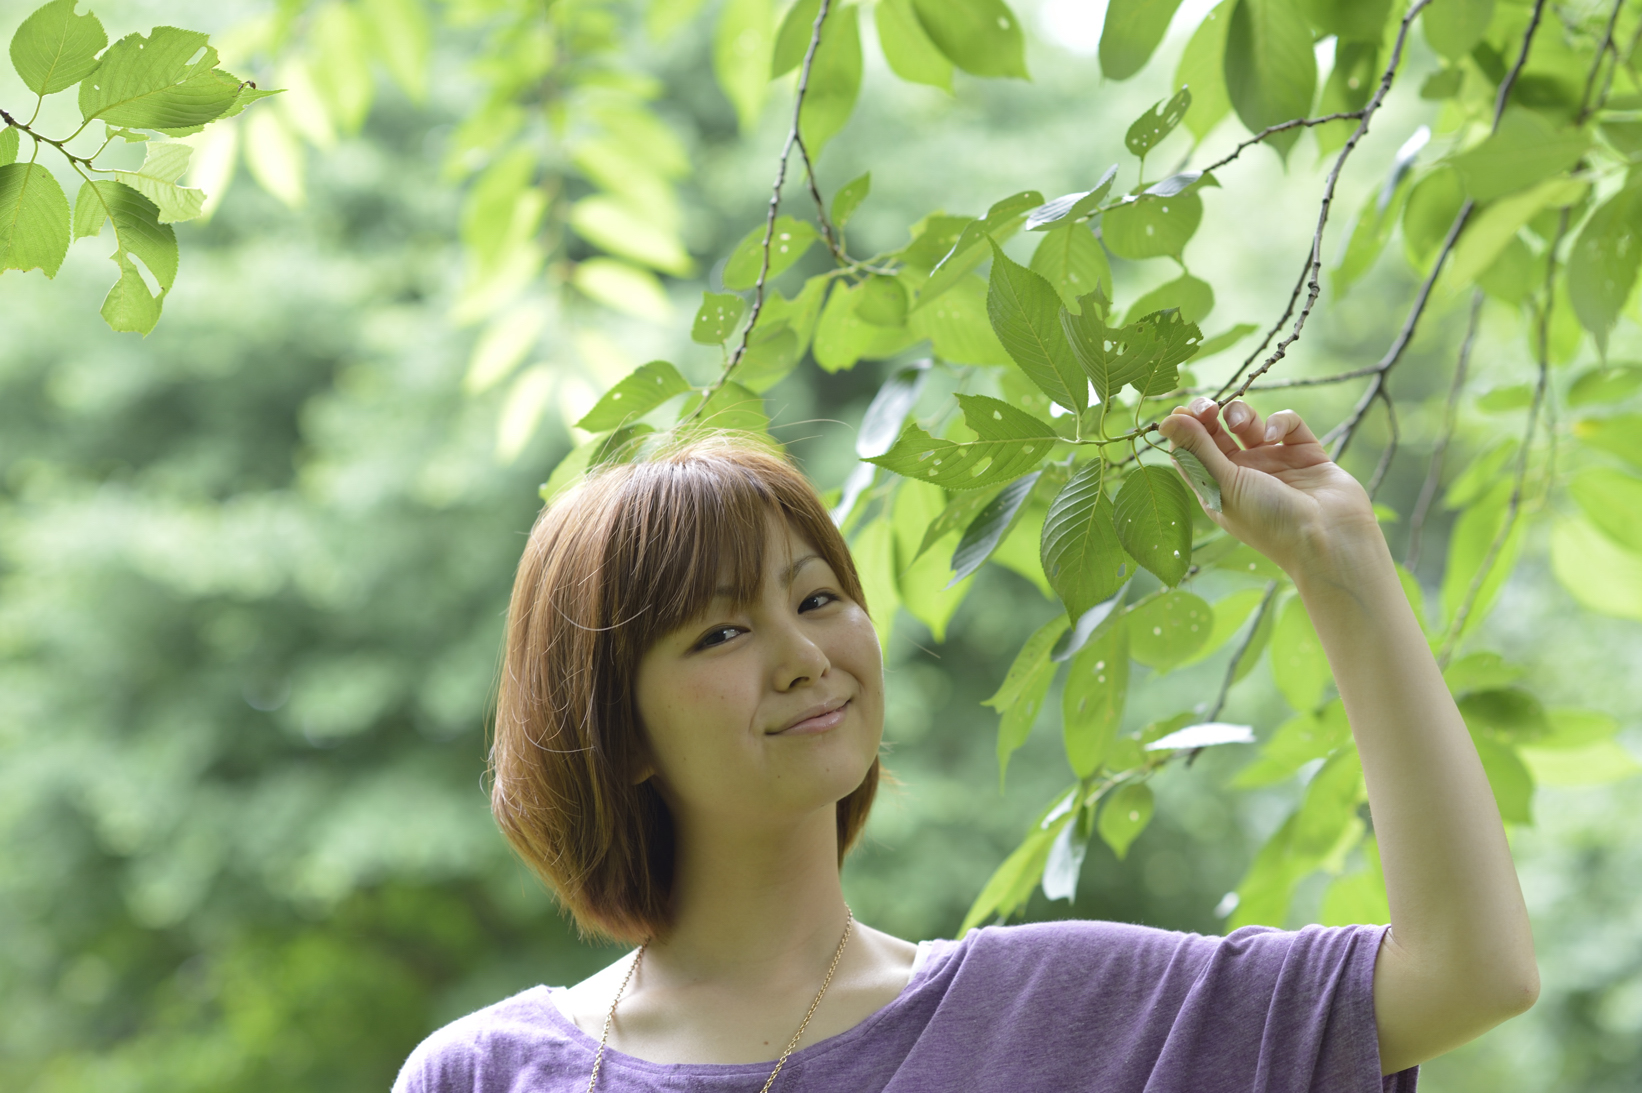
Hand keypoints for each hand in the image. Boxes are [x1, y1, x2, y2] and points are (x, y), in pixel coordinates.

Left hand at [1157, 397, 1379, 580]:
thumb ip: (1197, 450)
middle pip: (1215, 432)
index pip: (1189, 451)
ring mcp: (1273, 462)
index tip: (1182, 414)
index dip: (1183, 430)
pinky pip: (1286, 424)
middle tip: (1208, 407)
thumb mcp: (1224, 486)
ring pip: (1248, 423)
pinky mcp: (1304, 452)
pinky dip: (1280, 422)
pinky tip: (1276, 437)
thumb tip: (1166, 421)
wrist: (1329, 539)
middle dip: (1208, 414)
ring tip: (1242, 423)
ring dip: (1241, 414)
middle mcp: (1241, 474)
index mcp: (1216, 489)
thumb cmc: (1269, 521)